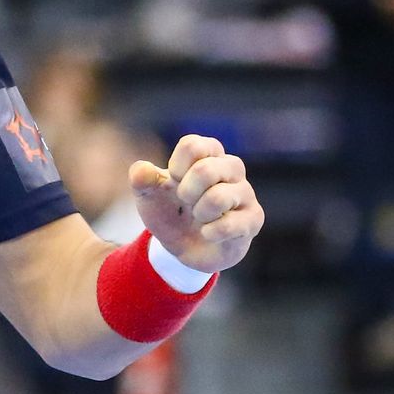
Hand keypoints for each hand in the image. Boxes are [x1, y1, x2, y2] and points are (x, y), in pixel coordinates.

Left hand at [130, 134, 263, 274]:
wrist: (183, 248)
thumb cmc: (170, 212)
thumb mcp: (149, 196)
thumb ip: (141, 180)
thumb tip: (141, 170)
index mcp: (208, 154)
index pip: (193, 146)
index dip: (176, 168)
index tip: (174, 181)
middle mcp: (232, 168)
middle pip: (207, 169)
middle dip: (186, 192)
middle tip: (186, 202)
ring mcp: (245, 193)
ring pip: (219, 197)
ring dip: (199, 213)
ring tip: (199, 218)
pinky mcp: (253, 219)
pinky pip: (231, 224)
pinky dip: (210, 232)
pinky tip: (208, 233)